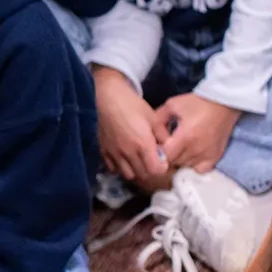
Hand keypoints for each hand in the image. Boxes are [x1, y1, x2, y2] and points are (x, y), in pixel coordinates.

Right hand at [92, 68, 167, 184]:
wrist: (106, 97)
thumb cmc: (132, 104)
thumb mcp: (153, 117)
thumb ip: (162, 135)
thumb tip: (168, 147)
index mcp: (143, 144)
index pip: (156, 170)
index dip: (162, 167)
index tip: (163, 159)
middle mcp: (128, 153)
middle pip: (143, 174)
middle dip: (150, 170)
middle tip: (152, 160)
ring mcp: (114, 153)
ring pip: (128, 174)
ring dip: (135, 170)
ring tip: (138, 160)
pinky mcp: (103, 151)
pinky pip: (113, 168)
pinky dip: (120, 167)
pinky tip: (124, 157)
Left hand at [155, 93, 240, 173]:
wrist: (224, 103)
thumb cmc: (197, 103)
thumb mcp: (172, 105)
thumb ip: (157, 120)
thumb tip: (150, 136)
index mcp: (185, 136)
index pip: (165, 156)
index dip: (158, 152)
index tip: (158, 144)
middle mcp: (197, 149)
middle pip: (173, 162)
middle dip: (167, 155)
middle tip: (168, 145)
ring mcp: (208, 154)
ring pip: (185, 166)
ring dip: (179, 159)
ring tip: (179, 147)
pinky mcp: (216, 156)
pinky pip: (199, 169)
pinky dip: (193, 165)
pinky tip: (191, 154)